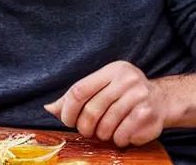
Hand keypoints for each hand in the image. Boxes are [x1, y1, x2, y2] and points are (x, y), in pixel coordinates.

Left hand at [44, 61, 166, 147]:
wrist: (162, 99)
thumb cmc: (123, 93)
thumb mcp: (101, 86)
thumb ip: (76, 97)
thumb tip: (48, 108)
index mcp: (110, 70)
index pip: (79, 90)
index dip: (68, 108)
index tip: (66, 120)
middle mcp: (126, 80)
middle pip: (92, 109)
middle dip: (84, 125)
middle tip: (85, 131)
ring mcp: (139, 96)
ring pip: (107, 124)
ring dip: (101, 134)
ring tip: (103, 133)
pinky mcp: (148, 114)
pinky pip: (123, 134)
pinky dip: (117, 140)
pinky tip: (118, 136)